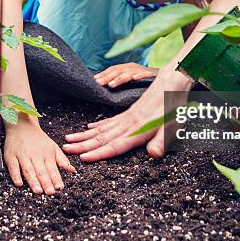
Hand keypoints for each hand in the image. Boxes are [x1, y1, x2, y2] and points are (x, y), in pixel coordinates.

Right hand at [4, 116, 75, 194]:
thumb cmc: (38, 139)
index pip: (53, 168)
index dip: (56, 178)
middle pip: (41, 171)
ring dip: (33, 181)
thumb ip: (62, 160)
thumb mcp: (53, 146)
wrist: (22, 126)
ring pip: (28, 170)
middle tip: (50, 193)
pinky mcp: (11, 156)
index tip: (60, 188)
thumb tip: (72, 170)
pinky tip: (19, 184)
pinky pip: (13, 167)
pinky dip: (16, 176)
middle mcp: (35, 155)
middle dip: (46, 182)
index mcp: (47, 153)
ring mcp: (22, 155)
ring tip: (38, 191)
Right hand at [63, 68, 192, 160]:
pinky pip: (108, 122)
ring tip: (68, 140)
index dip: (99, 153)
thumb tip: (153, 155)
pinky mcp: (129, 113)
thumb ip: (162, 141)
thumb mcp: (174, 126)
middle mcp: (128, 124)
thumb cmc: (174, 106)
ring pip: (101, 129)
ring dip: (84, 136)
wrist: (172, 82)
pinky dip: (97, 127)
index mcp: (137, 130)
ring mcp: (127, 118)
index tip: (82, 158)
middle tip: (65, 149)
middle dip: (83, 144)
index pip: (115, 145)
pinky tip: (88, 129)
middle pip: (102, 137)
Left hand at [94, 63, 157, 87]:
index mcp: (128, 67)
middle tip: (99, 83)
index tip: (95, 80)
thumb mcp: (132, 77)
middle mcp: (134, 67)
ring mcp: (143, 70)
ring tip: (111, 85)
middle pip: (118, 71)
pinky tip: (135, 79)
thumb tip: (107, 84)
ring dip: (120, 78)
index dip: (104, 74)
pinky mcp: (153, 74)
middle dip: (107, 77)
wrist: (167, 74)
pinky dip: (141, 75)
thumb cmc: (146, 79)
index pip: (114, 69)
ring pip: (129, 73)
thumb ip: (122, 79)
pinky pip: (146, 74)